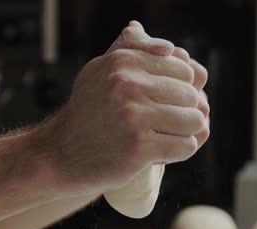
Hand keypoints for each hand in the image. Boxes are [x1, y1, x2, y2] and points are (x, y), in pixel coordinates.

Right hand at [39, 22, 208, 193]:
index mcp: (123, 63)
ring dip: (185, 132)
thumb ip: (132, 51)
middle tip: (163, 123)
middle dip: (184, 111)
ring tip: (166, 136)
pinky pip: (186, 145)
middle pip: (191, 95)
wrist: (62, 154)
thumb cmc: (88, 111)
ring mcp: (133, 117)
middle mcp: (127, 85)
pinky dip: (179, 151)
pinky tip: (161, 151)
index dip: (180, 89)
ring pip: (194, 120)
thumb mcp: (101, 72)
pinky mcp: (138, 148)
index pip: (185, 70)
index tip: (163, 103)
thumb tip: (168, 47)